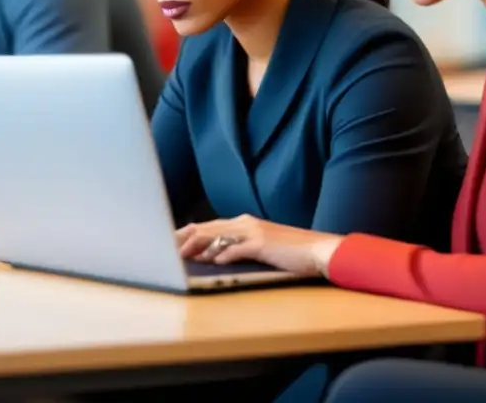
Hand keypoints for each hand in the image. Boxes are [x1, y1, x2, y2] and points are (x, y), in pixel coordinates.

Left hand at [175, 214, 344, 278]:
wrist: (319, 250)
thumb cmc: (291, 252)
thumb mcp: (262, 247)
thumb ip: (239, 247)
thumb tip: (215, 256)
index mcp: (244, 223)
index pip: (209, 225)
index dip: (188, 233)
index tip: (171, 241)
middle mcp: (246, 223)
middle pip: (208, 227)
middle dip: (185, 238)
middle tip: (166, 247)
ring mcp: (254, 232)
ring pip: (218, 236)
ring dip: (198, 246)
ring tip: (182, 255)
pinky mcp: (262, 244)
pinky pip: (238, 248)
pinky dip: (223, 255)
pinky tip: (214, 262)